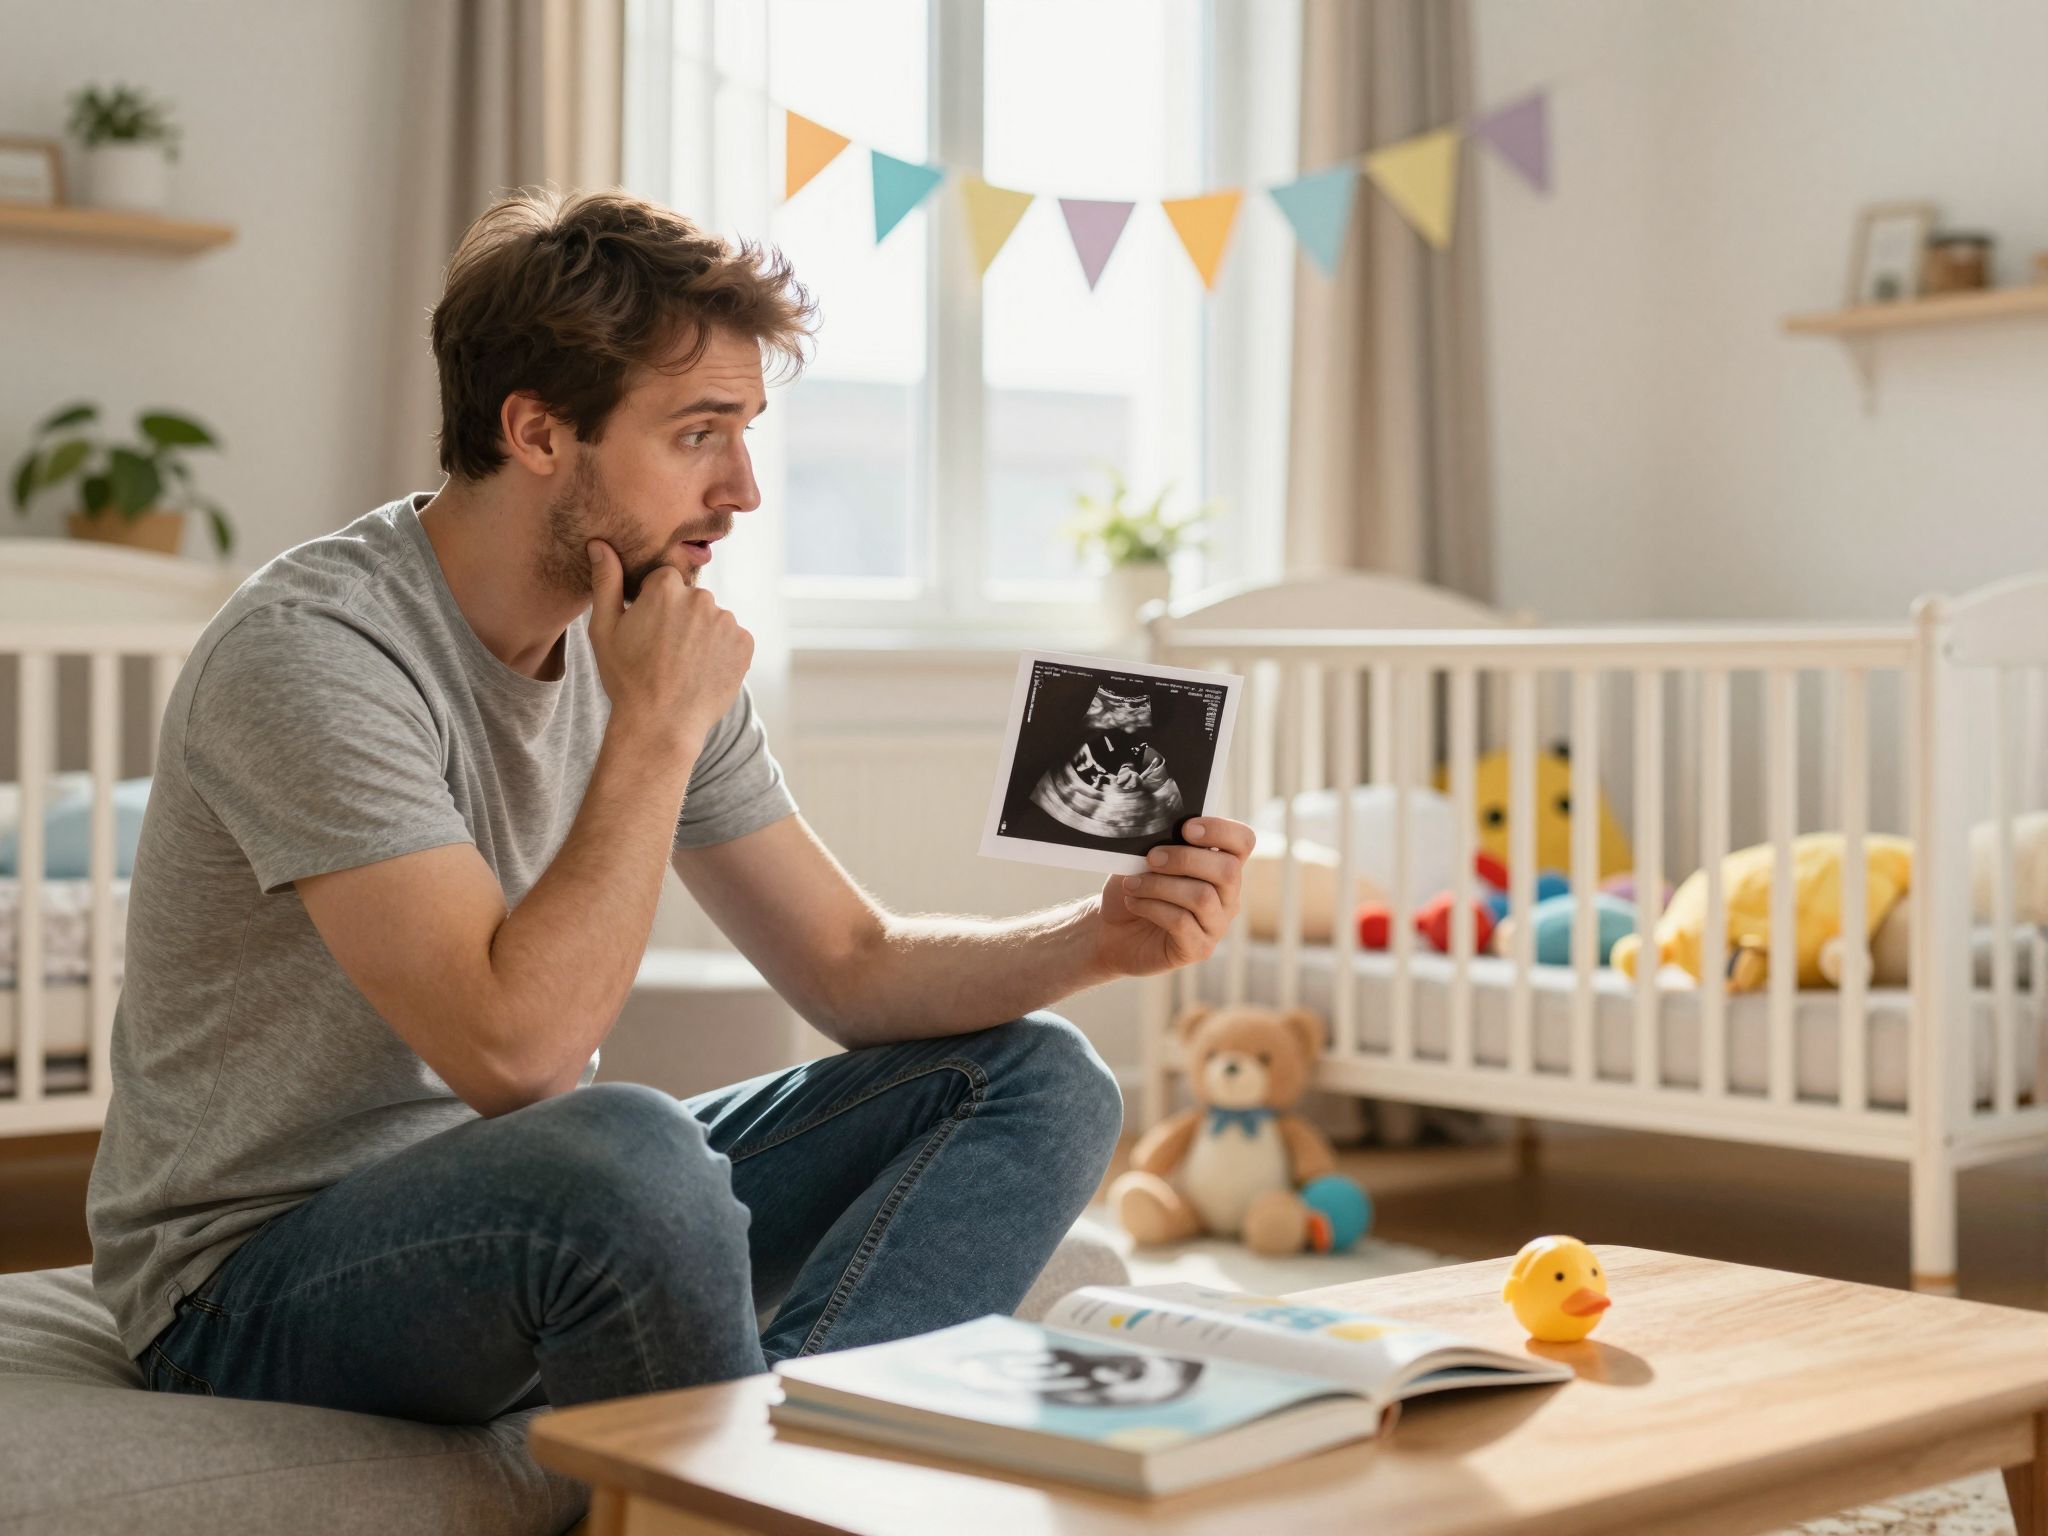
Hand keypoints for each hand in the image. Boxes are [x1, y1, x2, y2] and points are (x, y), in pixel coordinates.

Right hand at [586, 538, 751, 761]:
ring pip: (712, 619)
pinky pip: (731, 639)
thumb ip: (605, 581)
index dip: (653, 606)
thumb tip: (599, 543)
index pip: (663, 581)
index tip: (647, 632)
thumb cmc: (626, 678)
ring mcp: (727, 620)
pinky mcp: (745, 643)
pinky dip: (721, 652)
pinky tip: (702, 672)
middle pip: (690, 599)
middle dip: (680, 618)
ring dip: (702, 635)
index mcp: (666, 587)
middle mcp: (701, 597)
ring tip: (683, 666)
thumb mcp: (604, 629)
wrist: (662, 724)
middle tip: (664, 653)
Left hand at [1092, 817, 1252, 979]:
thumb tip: (1162, 830)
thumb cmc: (1132, 887)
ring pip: (1202, 897)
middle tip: (1151, 858)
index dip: (1221, 830)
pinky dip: (1152, 907)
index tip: (1186, 828)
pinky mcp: (1199, 949)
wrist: (1110, 930)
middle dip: (1185, 859)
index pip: (1243, 842)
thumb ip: (1162, 843)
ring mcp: (1216, 925)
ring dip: (1160, 885)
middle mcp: (1227, 896)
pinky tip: (1133, 902)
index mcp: (1220, 865)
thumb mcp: (1144, 859)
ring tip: (1132, 884)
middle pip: (1228, 870)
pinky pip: (1182, 922)